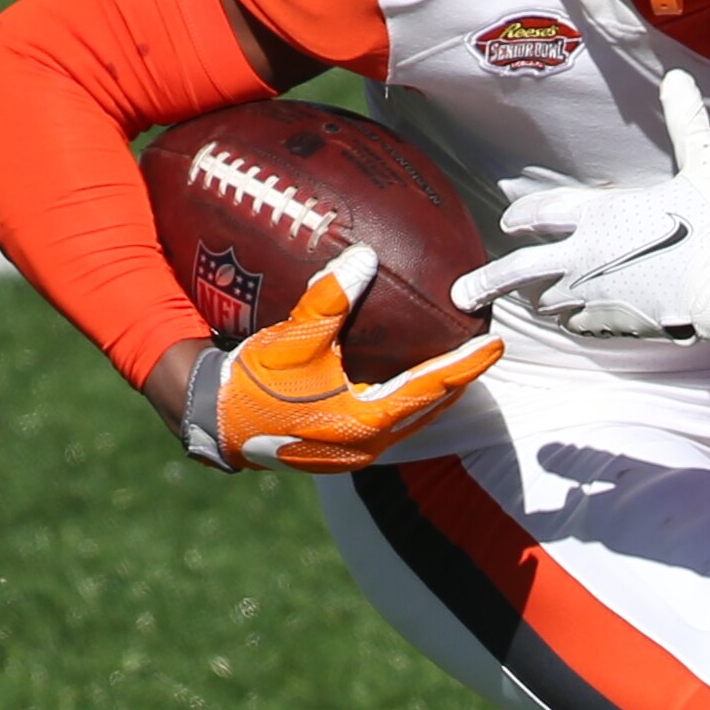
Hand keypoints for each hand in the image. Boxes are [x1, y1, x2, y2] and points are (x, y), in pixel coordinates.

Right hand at [183, 245, 502, 471]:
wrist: (214, 424)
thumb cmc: (253, 384)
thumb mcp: (292, 339)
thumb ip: (330, 299)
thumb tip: (364, 256)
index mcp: (366, 420)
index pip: (431, 388)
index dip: (466, 366)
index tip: (495, 344)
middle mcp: (369, 444)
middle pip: (430, 409)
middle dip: (457, 380)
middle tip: (481, 350)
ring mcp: (355, 453)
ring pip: (412, 421)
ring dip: (433, 394)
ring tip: (453, 365)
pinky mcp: (339, 452)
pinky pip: (389, 424)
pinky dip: (405, 402)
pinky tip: (402, 381)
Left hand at [453, 71, 709, 344]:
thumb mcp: (705, 164)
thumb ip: (684, 122)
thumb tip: (676, 77)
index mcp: (602, 212)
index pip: (542, 211)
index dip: (522, 215)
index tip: (508, 223)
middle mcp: (587, 254)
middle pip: (520, 269)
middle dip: (488, 281)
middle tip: (463, 293)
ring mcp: (599, 294)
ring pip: (548, 301)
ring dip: (536, 299)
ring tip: (528, 302)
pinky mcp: (619, 324)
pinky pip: (581, 325)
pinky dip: (574, 321)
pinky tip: (576, 321)